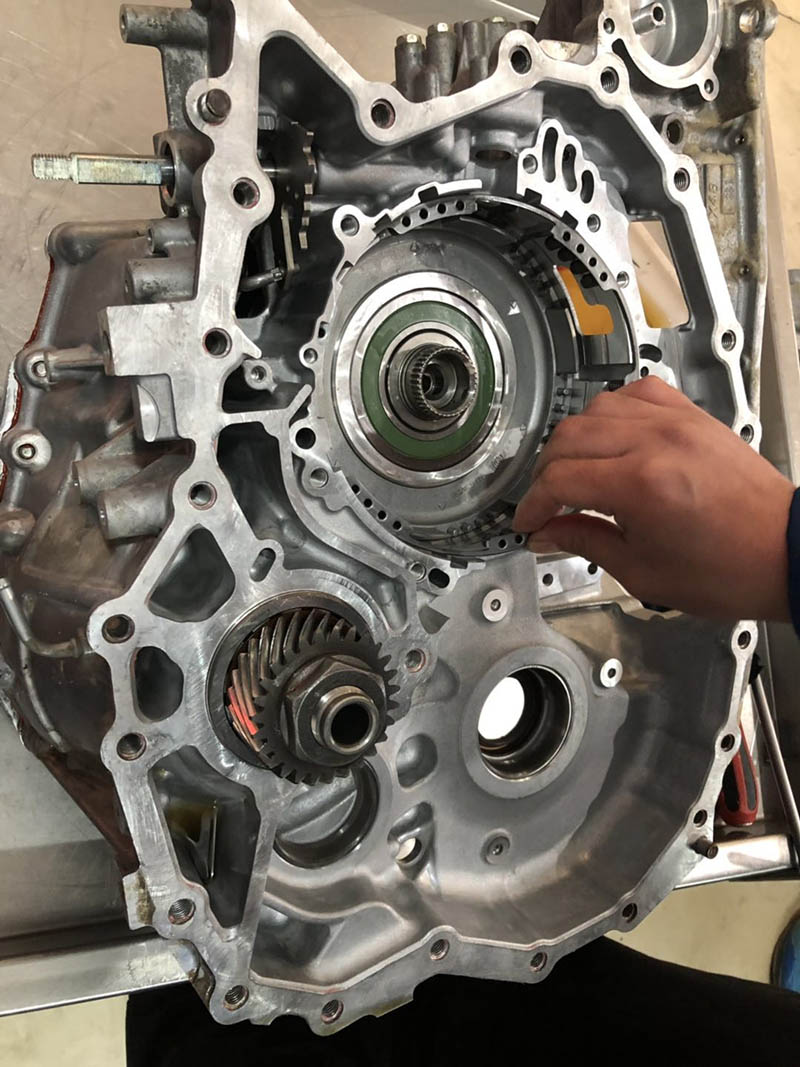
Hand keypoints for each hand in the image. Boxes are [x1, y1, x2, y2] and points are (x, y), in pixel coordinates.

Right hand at [512, 376, 794, 621]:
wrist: (786, 551)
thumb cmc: (729, 568)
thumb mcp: (642, 570)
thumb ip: (586, 541)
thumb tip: (549, 531)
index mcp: (640, 484)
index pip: (559, 479)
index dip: (534, 503)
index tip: (529, 521)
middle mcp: (656, 441)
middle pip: (569, 439)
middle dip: (546, 474)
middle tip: (546, 503)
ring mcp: (676, 422)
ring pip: (596, 409)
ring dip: (573, 441)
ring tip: (573, 472)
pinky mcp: (692, 416)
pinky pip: (636, 393)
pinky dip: (612, 412)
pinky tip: (610, 437)